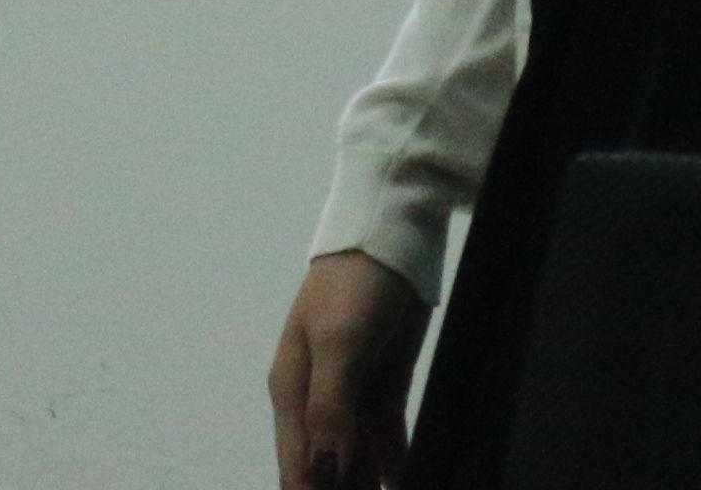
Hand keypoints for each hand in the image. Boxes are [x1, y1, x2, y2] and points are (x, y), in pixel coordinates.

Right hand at [268, 245, 424, 489]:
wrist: (390, 237)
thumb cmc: (353, 281)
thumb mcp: (339, 342)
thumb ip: (330, 407)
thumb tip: (325, 469)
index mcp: (292, 393)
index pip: (297, 468)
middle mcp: (317, 403)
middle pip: (325, 471)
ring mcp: (351, 398)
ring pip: (356, 462)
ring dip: (368, 486)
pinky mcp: (384, 390)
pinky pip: (387, 443)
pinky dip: (396, 467)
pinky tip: (408, 483)